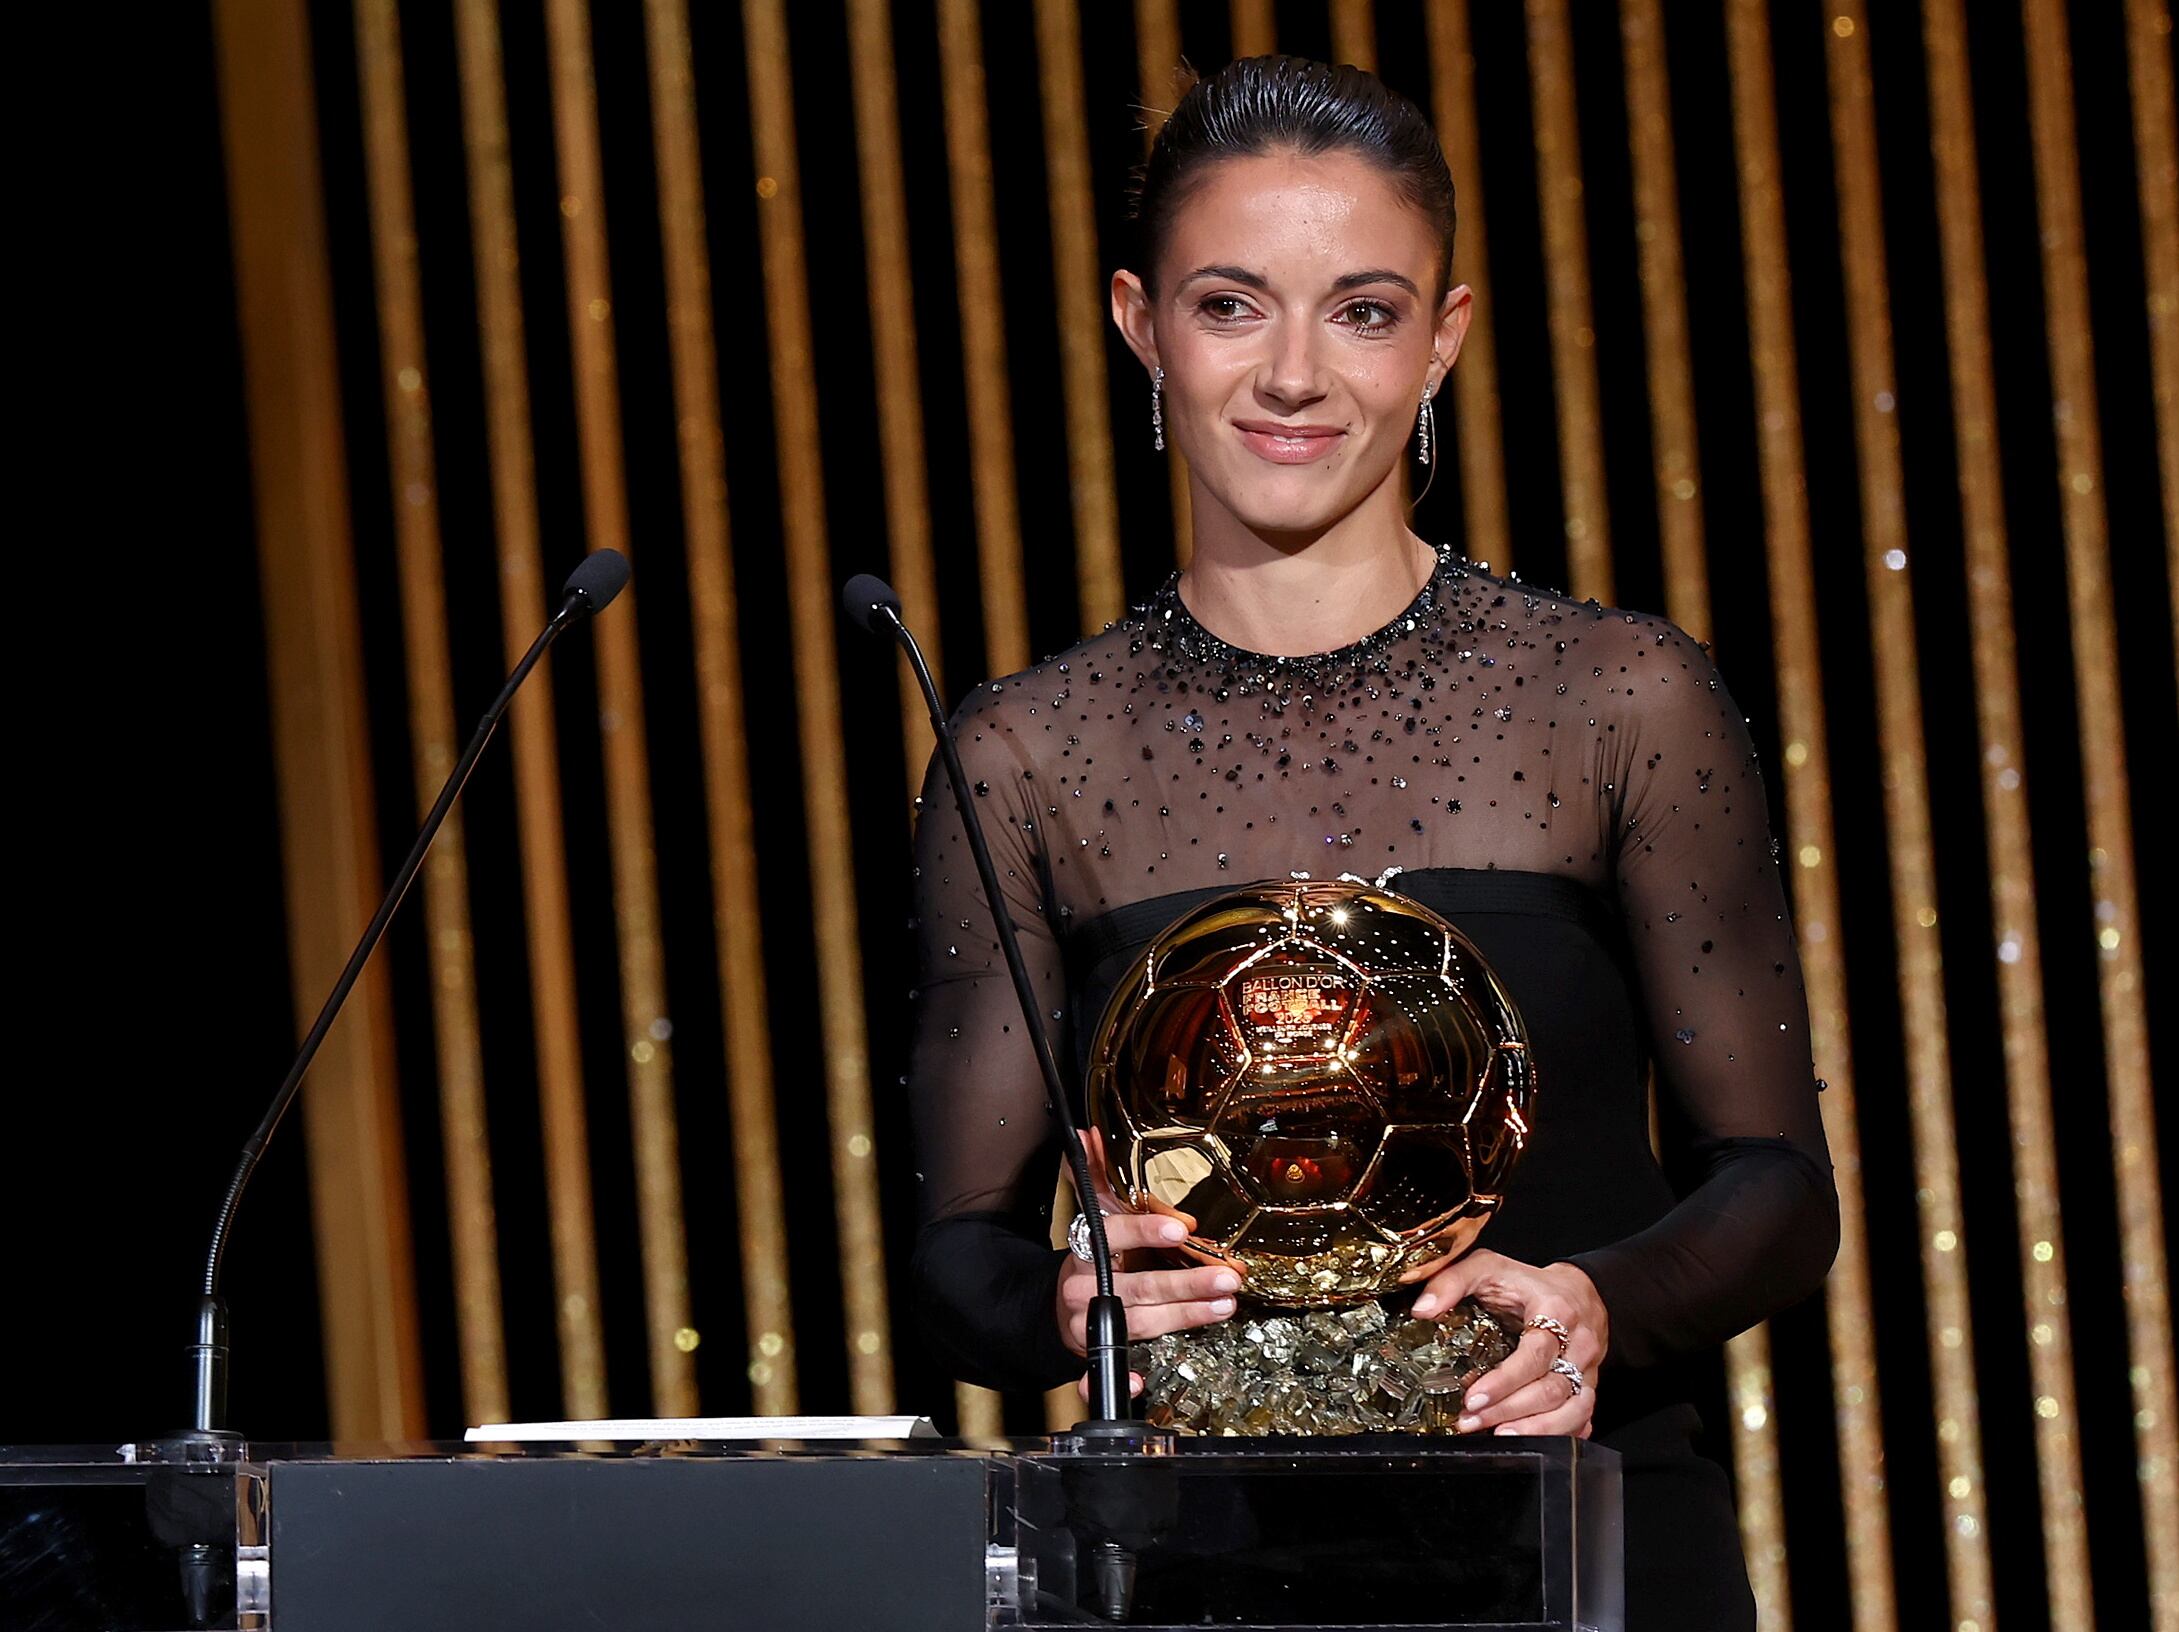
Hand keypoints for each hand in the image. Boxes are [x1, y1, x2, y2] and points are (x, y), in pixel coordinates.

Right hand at [1056, 1128, 1238, 1365]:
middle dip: (1186, 1284)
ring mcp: (1091, 1323)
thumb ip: (1093, 1175)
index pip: (1113, 1235)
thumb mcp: (1093, 1215)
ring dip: (1185, 1316)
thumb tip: (1088, 1134)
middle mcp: (1085, 1286)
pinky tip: (1141, 1383)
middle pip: (1139, 1287)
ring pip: (1142, 1322)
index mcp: (1083, 1248)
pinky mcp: (1096, 1352)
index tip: (1180, 1228)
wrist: (1056, 1305)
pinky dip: (1124, 1380)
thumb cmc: (1089, 1256)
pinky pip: (1104, 1372)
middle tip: (1226, 1277)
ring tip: (1225, 1304)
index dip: (1144, 1231)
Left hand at [1401, 1247, 1607, 1437]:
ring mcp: (1587, 1370)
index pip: (1535, 1354)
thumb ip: (1452, 1281)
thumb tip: (1423, 1310)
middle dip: (1509, 1410)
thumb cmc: (1527, 1283)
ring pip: (1573, 1410)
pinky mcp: (1588, 1388)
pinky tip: (1533, 1441)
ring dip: (1534, 1429)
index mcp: (1555, 1312)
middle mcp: (1578, 1344)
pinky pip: (1583, 1419)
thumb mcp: (1488, 1267)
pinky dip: (1560, 1434)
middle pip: (1551, 1389)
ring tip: (1498, 1436)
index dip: (1505, 1380)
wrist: (1577, 1292)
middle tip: (1471, 1421)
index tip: (1473, 1397)